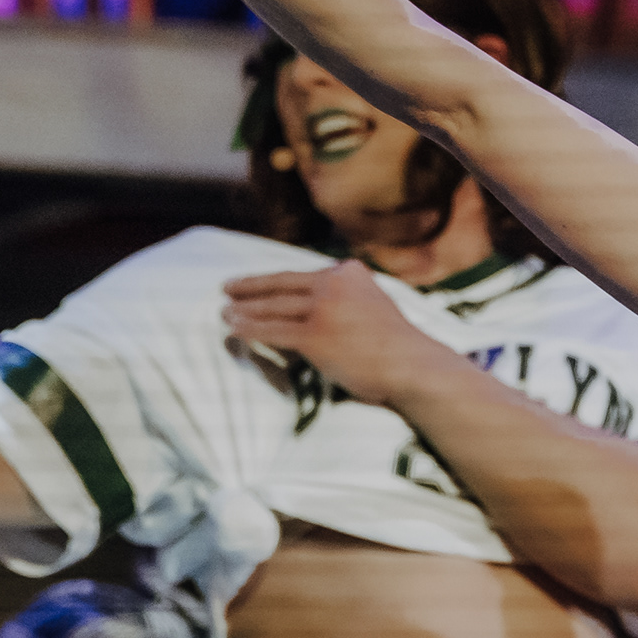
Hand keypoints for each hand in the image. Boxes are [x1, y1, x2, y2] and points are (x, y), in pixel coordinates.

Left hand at [222, 263, 447, 407]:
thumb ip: (348, 297)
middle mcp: (334, 283)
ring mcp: (324, 308)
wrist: (413, 365)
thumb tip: (314, 306)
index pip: (300, 275)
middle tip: (226, 289)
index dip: (271, 278)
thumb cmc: (398, 345)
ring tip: (224, 312)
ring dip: (244, 310)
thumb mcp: (374, 304)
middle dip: (249, 287)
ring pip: (273, 307)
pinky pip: (273, 330)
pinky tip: (233, 329)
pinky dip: (249, 329)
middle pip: (282, 285)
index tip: (253, 280)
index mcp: (349, 271)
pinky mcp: (315, 335)